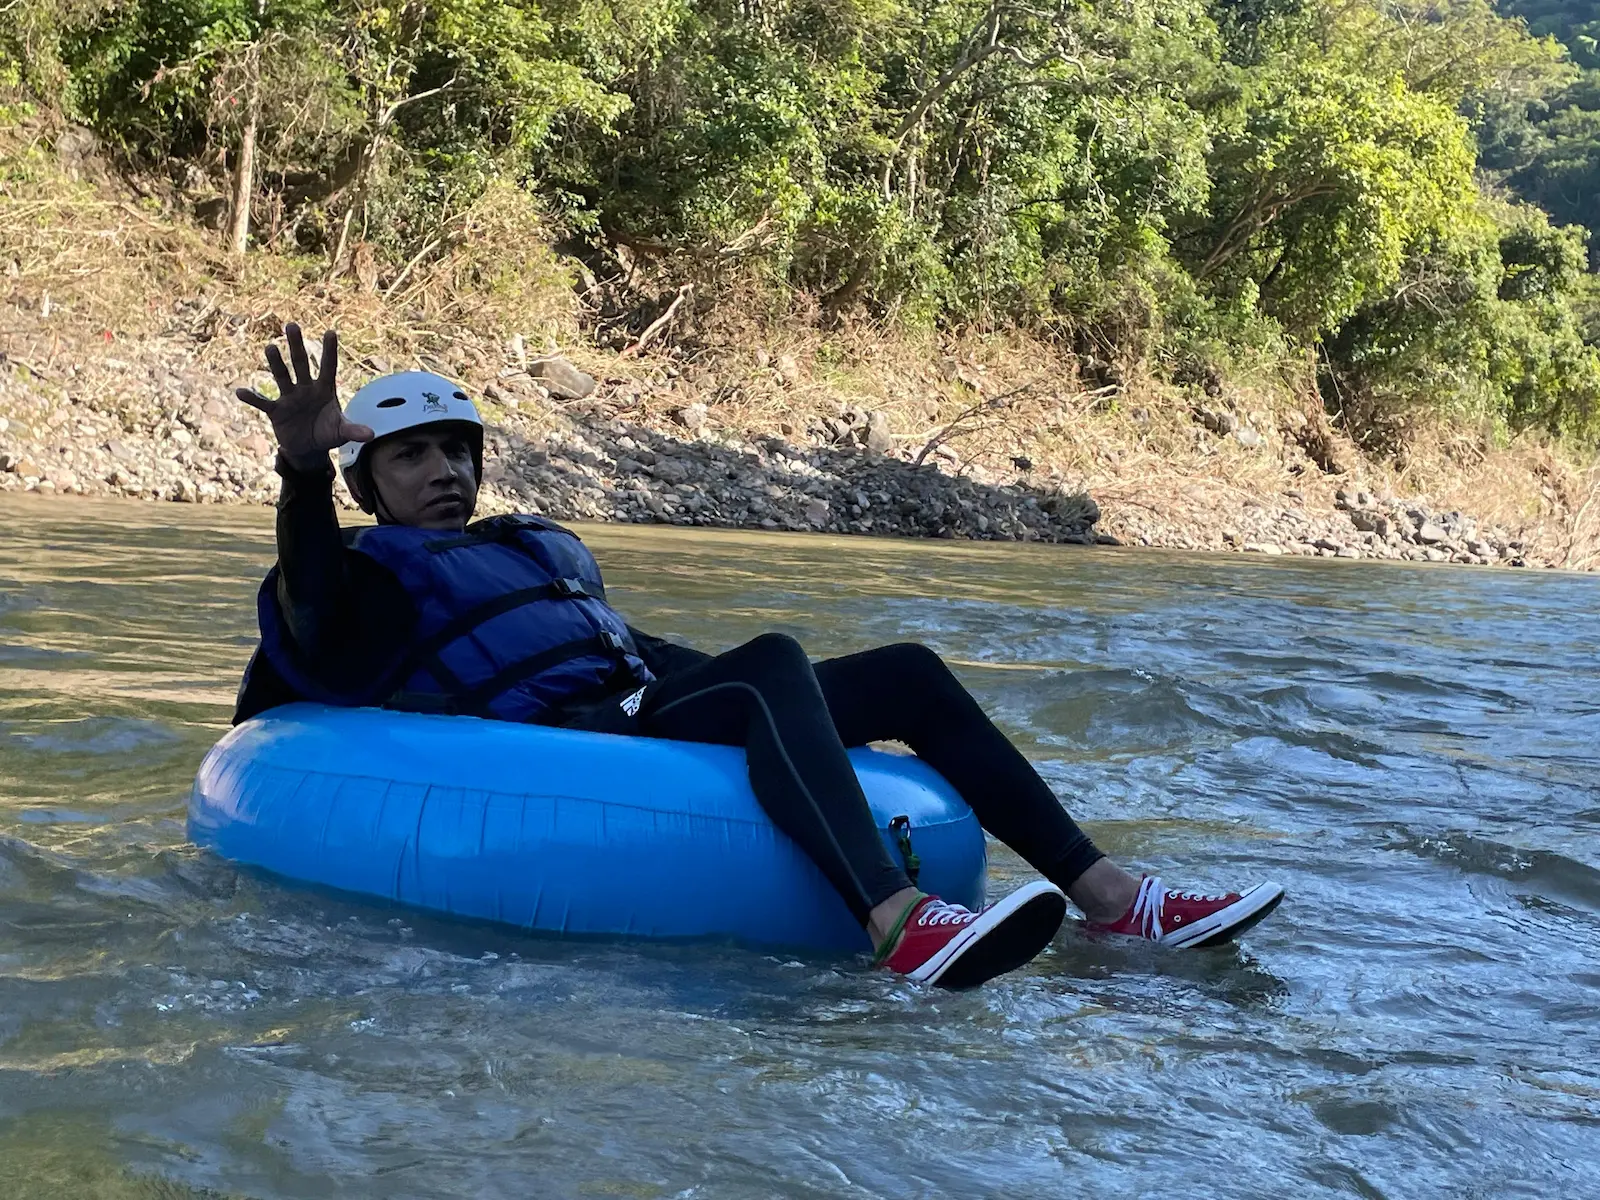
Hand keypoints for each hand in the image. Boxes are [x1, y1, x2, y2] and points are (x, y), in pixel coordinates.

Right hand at [236, 324, 373, 471]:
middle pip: (301, 363)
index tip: (331, 332)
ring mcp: (289, 397)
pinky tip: (241, 391)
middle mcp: (306, 389)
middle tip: (292, 325)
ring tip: (270, 347)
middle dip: (297, 346)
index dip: (329, 351)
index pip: (328, 367)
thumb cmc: (327, 434)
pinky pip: (263, 403)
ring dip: (276, 363)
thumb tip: (371, 435)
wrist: (308, 448)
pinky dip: (252, 398)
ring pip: (282, 376)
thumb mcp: (341, 432)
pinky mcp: (276, 411)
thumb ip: (354, 430)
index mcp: (324, 389)